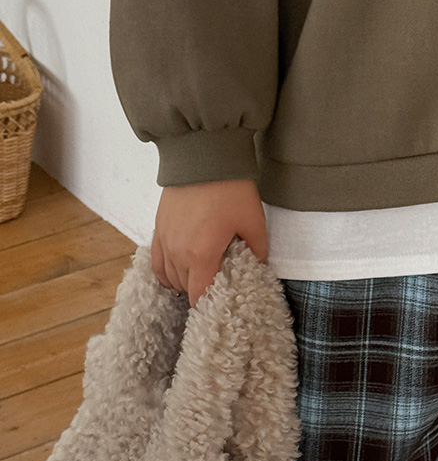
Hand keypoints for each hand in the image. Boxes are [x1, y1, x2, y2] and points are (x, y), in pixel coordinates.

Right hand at [150, 178, 268, 307]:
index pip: (199, 297)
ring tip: (201, 275)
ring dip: (183, 281)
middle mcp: (177, 252)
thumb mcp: (253, 220)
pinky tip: (177, 270)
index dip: (209, 305)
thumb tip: (258, 264)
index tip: (220, 304)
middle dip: (199, 291)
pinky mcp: (158, 227)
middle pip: (184, 288)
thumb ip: (257, 249)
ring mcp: (165, 240)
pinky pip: (156, 262)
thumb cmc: (230, 187)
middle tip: (217, 285)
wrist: (204, 155)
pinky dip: (165, 270)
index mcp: (201, 255)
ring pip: (168, 277)